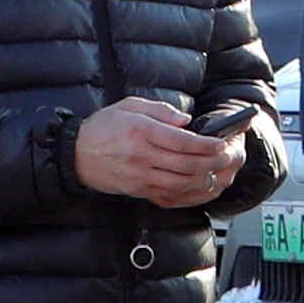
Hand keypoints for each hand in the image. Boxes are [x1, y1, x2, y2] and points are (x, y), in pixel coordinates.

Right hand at [73, 96, 239, 204]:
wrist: (76, 154)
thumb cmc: (103, 127)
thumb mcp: (129, 106)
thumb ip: (161, 111)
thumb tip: (186, 121)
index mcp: (141, 131)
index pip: (182, 141)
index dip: (206, 144)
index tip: (220, 144)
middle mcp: (142, 156)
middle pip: (186, 164)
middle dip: (212, 163)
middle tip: (227, 159)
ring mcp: (139, 176)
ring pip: (180, 184)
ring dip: (204, 181)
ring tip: (218, 174)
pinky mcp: (137, 190)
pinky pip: (168, 197)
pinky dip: (187, 195)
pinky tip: (199, 190)